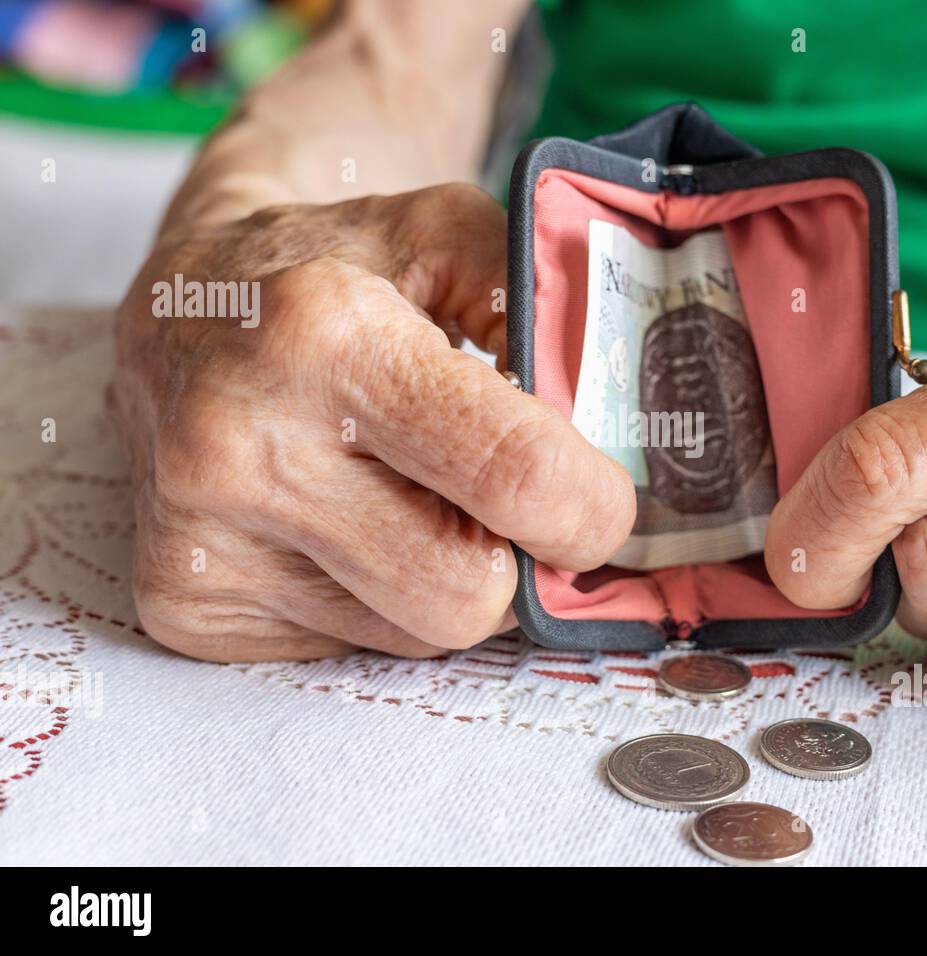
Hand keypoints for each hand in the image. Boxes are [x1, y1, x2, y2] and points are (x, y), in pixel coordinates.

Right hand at [109, 184, 634, 660]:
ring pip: (416, 633)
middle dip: (514, 558)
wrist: (183, 306)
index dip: (590, 508)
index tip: (603, 503)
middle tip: (502, 502)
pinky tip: (341, 521)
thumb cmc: (335, 268)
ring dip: (443, 574)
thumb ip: (551, 320)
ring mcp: (205, 539)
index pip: (512, 477)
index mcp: (327, 339)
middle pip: (467, 594)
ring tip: (404, 492)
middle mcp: (246, 448)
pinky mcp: (190, 602)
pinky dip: (376, 594)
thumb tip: (627, 443)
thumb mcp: (454, 237)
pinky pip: (351, 645)